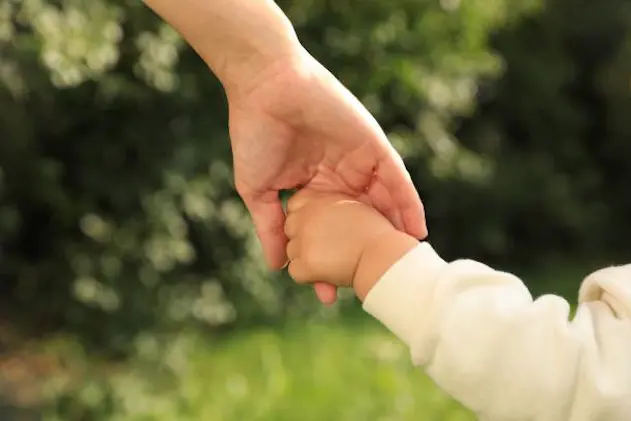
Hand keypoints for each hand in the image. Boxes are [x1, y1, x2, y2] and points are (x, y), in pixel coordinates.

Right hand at [227, 49, 426, 303]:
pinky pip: (397, 180)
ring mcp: (358, 162)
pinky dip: (408, 204)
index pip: (329, 231)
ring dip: (395, 231)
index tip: (330, 294)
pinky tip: (416, 229)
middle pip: (359, 221)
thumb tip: (277, 266)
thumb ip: (270, 227)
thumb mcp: (259, 191)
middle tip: (378, 282)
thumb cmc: (255, 136)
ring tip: (404, 263)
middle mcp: (339, 177)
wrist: (266, 89)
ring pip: (383, 203)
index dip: (329, 261)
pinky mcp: (373, 147)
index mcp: (312, 188)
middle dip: (367, 251)